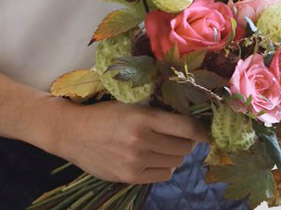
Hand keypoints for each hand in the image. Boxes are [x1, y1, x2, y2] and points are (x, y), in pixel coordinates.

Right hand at [48, 99, 208, 183]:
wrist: (73, 132)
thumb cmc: (104, 113)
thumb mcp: (129, 105)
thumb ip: (155, 112)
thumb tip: (186, 120)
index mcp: (142, 117)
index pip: (184, 127)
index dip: (200, 130)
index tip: (207, 131)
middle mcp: (141, 140)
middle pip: (183, 146)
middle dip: (186, 141)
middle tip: (178, 135)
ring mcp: (136, 161)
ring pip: (175, 161)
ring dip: (174, 154)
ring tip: (162, 145)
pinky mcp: (130, 177)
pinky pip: (163, 175)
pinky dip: (164, 167)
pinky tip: (154, 158)